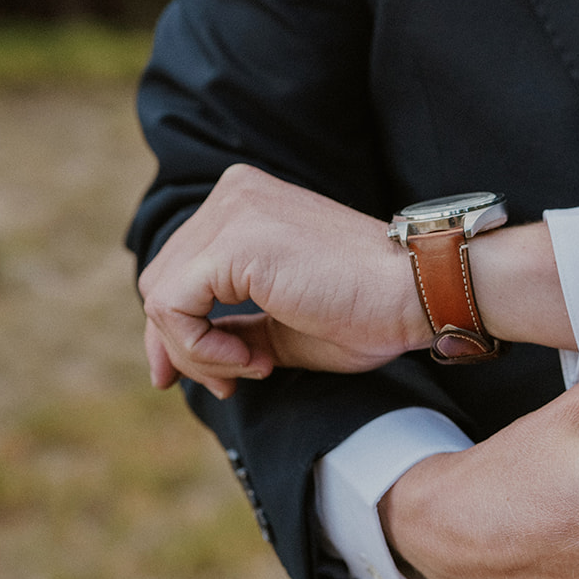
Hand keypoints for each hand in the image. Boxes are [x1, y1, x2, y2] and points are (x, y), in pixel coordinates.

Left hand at [138, 164, 427, 395]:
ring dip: (197, 351)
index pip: (178, 266)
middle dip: (182, 346)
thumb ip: (233, 327)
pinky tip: (252, 361)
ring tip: (253, 368)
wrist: (418, 293)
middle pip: (160, 281)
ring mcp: (232, 212)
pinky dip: (201, 347)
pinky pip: (173, 307)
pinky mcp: (233, 242)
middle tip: (227, 385)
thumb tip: (180, 356)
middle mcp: (233, 193)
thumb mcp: (282, 325)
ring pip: (160, 296)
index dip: (176, 331)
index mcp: (247, 202)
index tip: (201, 377)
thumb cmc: (368, 312)